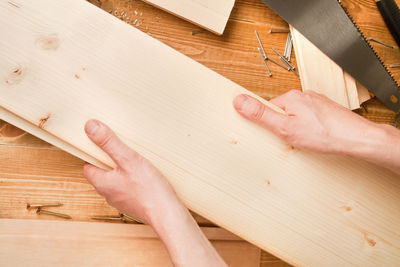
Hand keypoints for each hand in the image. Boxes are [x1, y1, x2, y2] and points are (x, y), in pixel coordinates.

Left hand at [83, 119, 179, 224]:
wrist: (167, 214)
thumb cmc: (148, 189)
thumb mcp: (128, 159)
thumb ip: (109, 143)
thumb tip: (90, 127)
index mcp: (102, 183)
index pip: (88, 166)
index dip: (93, 154)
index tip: (103, 144)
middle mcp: (109, 194)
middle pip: (102, 173)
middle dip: (110, 161)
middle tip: (122, 149)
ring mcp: (122, 201)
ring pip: (117, 181)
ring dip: (123, 171)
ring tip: (136, 161)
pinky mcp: (135, 205)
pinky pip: (129, 189)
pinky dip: (134, 181)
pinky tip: (146, 176)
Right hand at [233, 90, 387, 154]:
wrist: (356, 138)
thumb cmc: (324, 134)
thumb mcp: (284, 128)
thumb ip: (261, 115)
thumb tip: (240, 101)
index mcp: (291, 97)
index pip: (268, 107)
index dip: (269, 123)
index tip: (273, 132)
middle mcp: (304, 96)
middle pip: (282, 111)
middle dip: (283, 126)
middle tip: (290, 138)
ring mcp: (316, 102)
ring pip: (296, 116)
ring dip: (297, 128)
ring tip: (305, 139)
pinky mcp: (326, 110)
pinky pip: (309, 118)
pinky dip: (309, 128)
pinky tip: (315, 137)